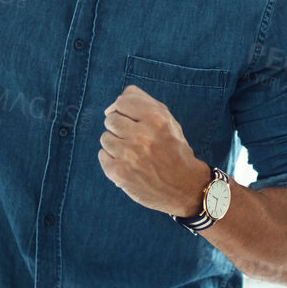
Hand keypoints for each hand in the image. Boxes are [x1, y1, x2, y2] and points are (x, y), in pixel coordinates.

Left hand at [99, 85, 211, 215]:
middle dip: (120, 126)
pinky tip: (127, 163)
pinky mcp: (119, 173)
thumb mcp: (168, 120)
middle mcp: (142, 136)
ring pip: (105, 137)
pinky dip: (112, 159)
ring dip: (116, 143)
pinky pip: (102, 155)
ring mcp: (128, 155)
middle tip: (135, 138)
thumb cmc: (174, 149)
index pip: (122, 101)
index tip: (132, 120)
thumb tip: (112, 105)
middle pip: (111, 119)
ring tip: (133, 152)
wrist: (184, 186)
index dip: (125, 110)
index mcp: (156, 119)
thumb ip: (142, 103)